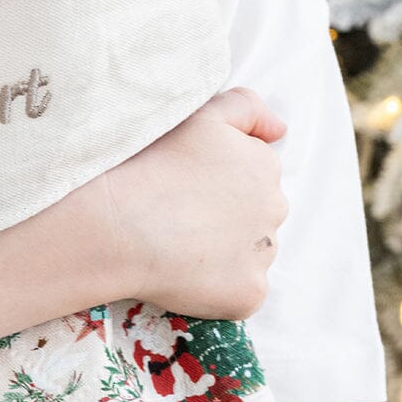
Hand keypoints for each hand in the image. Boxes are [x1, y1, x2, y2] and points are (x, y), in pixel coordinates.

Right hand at [100, 87, 288, 319]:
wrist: (120, 221)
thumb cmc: (154, 162)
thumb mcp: (200, 115)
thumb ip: (246, 107)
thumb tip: (281, 129)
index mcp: (265, 164)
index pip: (253, 172)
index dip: (217, 176)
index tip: (186, 179)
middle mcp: (275, 209)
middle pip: (257, 212)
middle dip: (228, 212)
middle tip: (180, 209)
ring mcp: (264, 256)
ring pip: (251, 251)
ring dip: (226, 248)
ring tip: (179, 240)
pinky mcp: (250, 294)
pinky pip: (242, 289)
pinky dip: (220, 283)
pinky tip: (185, 270)